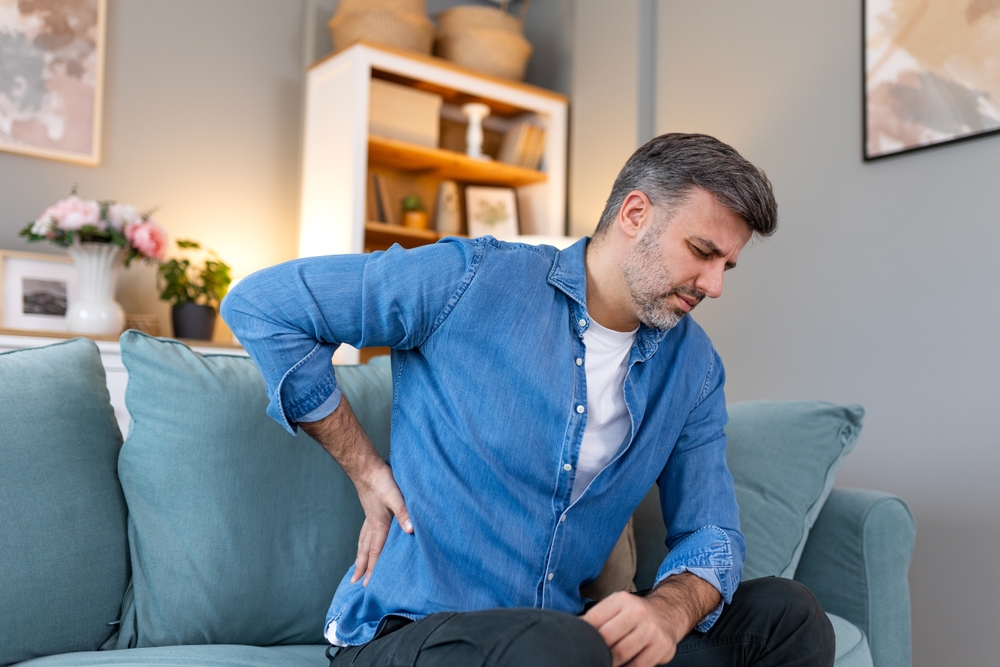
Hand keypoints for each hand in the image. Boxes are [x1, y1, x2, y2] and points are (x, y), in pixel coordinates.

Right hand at [351, 460, 412, 585]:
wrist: (367, 467)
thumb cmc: (382, 481)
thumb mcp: (396, 496)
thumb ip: (404, 513)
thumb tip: (411, 530)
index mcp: (379, 524)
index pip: (376, 552)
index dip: (374, 569)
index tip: (368, 585)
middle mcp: (372, 524)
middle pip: (366, 551)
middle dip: (363, 568)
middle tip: (355, 583)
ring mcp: (369, 517)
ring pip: (363, 542)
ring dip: (360, 556)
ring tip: (357, 568)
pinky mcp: (370, 511)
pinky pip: (364, 532)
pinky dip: (363, 542)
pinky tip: (365, 542)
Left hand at [582, 591, 685, 666]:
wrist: (668, 613)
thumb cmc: (635, 615)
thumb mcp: (617, 607)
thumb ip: (598, 617)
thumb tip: (573, 629)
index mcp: (621, 600)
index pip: (594, 619)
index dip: (583, 634)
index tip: (578, 643)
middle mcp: (637, 612)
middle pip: (607, 637)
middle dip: (597, 650)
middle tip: (590, 657)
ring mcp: (651, 629)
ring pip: (621, 653)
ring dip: (610, 662)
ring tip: (603, 663)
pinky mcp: (662, 646)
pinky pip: (639, 665)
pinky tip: (622, 666)